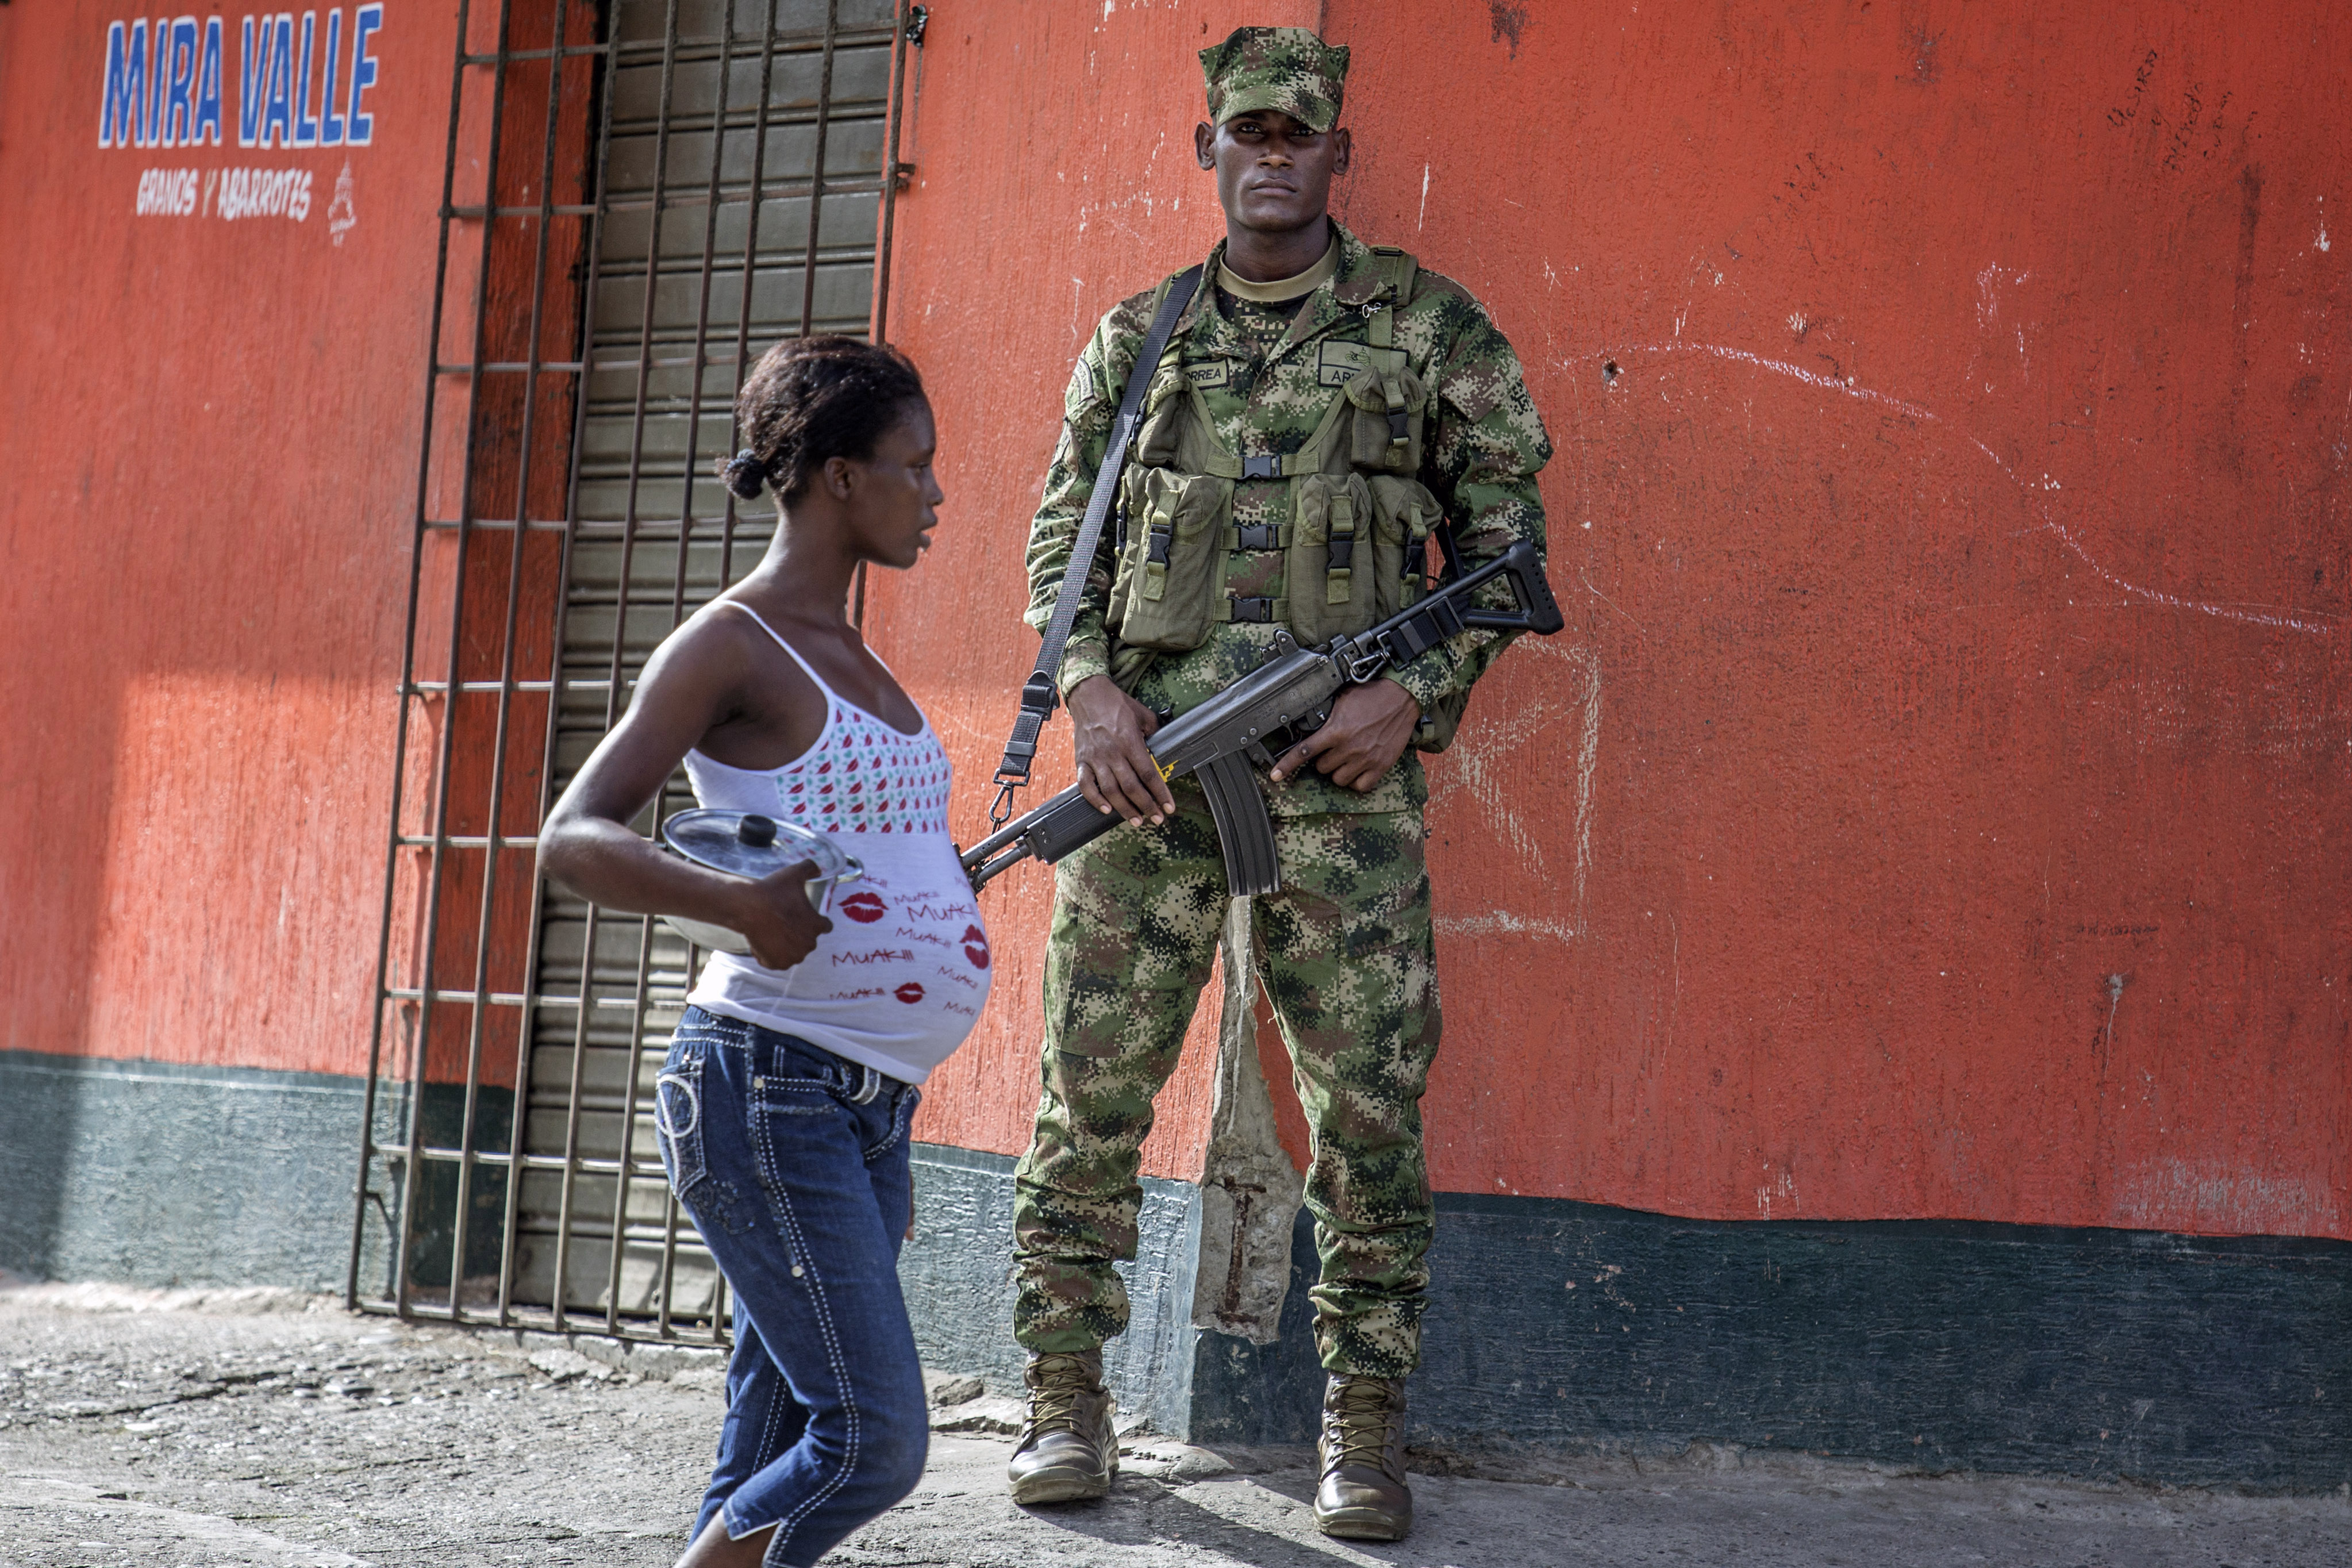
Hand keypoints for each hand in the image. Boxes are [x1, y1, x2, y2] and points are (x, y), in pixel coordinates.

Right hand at [723, 859, 834, 970]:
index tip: (804, 917)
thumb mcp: (794, 874)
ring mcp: (793, 956)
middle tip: (782, 922)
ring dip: (785, 945)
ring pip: (792, 952)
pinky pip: (777, 961)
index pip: (825, 926)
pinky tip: (762, 941)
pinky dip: (770, 955)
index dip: (815, 920)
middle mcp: (809, 944)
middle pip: (807, 940)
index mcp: (817, 925)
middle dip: (797, 933)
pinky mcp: (777, 963)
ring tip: (771, 931)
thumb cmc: (773, 892)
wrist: (749, 907)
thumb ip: (810, 868)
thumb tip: (817, 868)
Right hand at [1067, 675, 1176, 824]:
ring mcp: (1095, 758)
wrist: (1088, 694)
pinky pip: (1085, 785)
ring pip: (1111, 790)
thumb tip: (1163, 747)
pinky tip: (1106, 809)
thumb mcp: (1143, 714)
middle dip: (1147, 806)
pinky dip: (1095, 800)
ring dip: (1124, 809)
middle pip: (1132, 787)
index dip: (1160, 793)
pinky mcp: (1081, 760)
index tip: (1169, 806)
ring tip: (1136, 820)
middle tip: (1157, 819)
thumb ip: (1154, 731)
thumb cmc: (1116, 704)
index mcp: (1130, 741)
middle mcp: (1112, 752)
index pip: (1149, 773)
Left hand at [1270, 679, 1420, 791]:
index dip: (1287, 765)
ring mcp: (1366, 759)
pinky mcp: (1381, 765)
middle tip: (1333, 748)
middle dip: (1323, 759)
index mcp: (1336, 730)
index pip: (1305, 751)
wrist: (1402, 696)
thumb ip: (1326, 716)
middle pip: (1321, 768)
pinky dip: (1357, 780)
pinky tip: (1358, 768)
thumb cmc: (1372, 694)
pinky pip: (1360, 786)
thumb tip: (1310, 724)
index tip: (1275, 775)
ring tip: (1346, 757)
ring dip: (1338, 770)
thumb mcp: (1342, 700)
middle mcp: (1349, 747)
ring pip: (1338, 779)